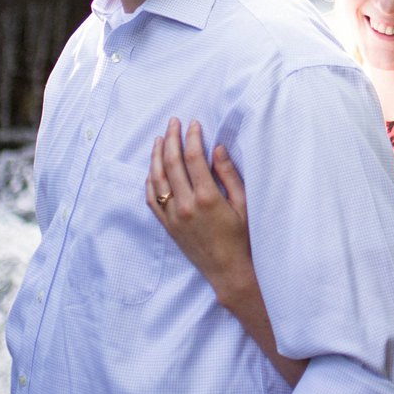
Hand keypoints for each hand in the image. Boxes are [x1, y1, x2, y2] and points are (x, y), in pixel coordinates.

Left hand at [148, 119, 255, 305]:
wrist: (229, 271)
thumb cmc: (242, 238)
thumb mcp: (243, 204)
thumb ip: (229, 175)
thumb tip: (217, 149)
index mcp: (207, 197)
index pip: (193, 158)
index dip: (192, 137)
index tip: (194, 124)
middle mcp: (185, 205)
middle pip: (172, 163)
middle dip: (172, 139)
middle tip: (173, 122)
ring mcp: (173, 216)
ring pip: (157, 179)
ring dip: (157, 156)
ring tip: (160, 139)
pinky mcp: (167, 226)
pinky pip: (152, 199)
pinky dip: (150, 181)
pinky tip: (152, 169)